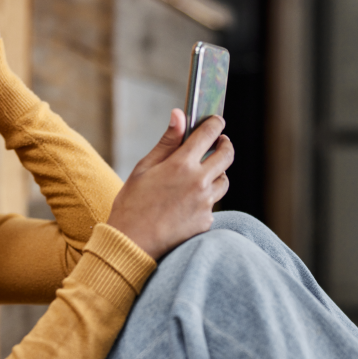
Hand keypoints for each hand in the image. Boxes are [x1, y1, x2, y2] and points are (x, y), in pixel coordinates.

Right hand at [107, 110, 232, 259]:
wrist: (131, 244)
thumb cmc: (132, 204)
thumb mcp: (144, 168)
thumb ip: (166, 142)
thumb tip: (179, 114)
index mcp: (181, 164)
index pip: (209, 134)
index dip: (215, 123)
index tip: (216, 121)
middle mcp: (199, 182)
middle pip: (226, 155)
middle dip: (225, 145)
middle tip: (219, 143)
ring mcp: (205, 204)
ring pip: (224, 181)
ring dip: (217, 173)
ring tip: (203, 174)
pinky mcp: (206, 222)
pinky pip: (213, 204)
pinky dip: (205, 199)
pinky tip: (188, 202)